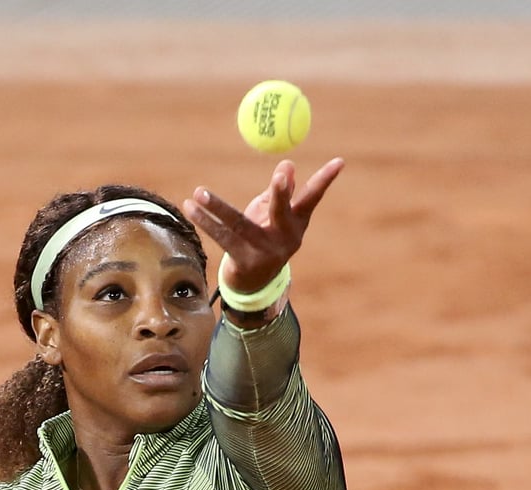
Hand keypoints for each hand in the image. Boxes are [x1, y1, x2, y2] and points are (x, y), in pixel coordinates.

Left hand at [183, 157, 345, 297]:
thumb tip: (288, 166)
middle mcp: (285, 238)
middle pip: (282, 211)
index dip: (325, 180)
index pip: (313, 197)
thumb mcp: (275, 218)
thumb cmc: (265, 240)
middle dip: (282, 192)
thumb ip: (278, 194)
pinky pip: (222, 237)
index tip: (340, 161)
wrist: (255, 286)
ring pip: (239, 224)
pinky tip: (190, 206)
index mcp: (297, 224)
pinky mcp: (244, 262)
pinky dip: (205, 220)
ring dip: (217, 207)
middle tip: (281, 174)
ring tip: (199, 193)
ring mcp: (265, 252)